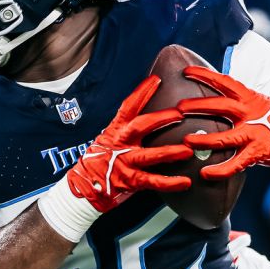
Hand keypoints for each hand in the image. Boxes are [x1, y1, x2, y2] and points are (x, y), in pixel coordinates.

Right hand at [65, 76, 193, 211]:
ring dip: (169, 152)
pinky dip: (169, 183)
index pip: (128, 107)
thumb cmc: (98, 163)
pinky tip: (185, 182)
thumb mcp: (107, 141)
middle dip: (160, 118)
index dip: (141, 93)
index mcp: (115, 131)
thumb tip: (147, 120)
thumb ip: (125, 132)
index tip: (156, 80)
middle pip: (140, 126)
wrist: (81, 189)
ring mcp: (123, 163)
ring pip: (149, 156)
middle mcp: (119, 144)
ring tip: (188, 151)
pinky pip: (151, 181)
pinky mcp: (128, 182)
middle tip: (180, 112)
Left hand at [174, 66, 269, 179]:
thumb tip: (212, 92)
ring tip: (186, 141)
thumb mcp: (257, 102)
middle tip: (178, 107)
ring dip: (204, 140)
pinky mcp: (258, 153)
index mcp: (249, 98)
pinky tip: (205, 173)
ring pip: (225, 138)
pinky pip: (236, 163)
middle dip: (198, 106)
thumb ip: (237, 100)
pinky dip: (220, 170)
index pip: (225, 82)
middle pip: (221, 107)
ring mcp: (254, 134)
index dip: (205, 75)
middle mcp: (250, 114)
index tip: (185, 71)